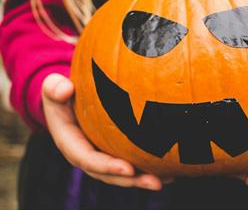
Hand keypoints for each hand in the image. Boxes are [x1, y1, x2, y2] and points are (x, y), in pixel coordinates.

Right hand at [42, 73, 165, 189]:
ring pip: (123, 172)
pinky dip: (148, 166)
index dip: (107, 167)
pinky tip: (171, 167)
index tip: (128, 169)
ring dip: (144, 178)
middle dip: (132, 180)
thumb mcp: (53, 88)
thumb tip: (65, 88)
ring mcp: (101, 155)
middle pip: (109, 174)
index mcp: (71, 144)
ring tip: (169, 179)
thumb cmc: (62, 94)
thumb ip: (54, 88)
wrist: (68, 100)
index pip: (88, 160)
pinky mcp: (112, 151)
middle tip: (155, 182)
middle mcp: (87, 155)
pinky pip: (130, 161)